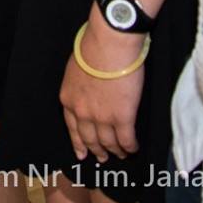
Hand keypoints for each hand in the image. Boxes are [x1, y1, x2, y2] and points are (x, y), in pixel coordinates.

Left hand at [60, 16, 144, 162]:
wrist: (109, 45)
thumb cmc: (93, 48)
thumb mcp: (75, 69)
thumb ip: (78, 85)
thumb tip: (87, 90)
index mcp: (69, 99)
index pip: (72, 127)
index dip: (78, 142)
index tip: (81, 153)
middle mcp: (83, 112)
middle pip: (89, 139)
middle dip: (97, 150)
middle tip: (103, 158)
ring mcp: (102, 117)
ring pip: (108, 143)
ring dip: (115, 151)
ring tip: (121, 155)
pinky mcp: (122, 117)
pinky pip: (126, 139)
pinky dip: (130, 147)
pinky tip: (133, 149)